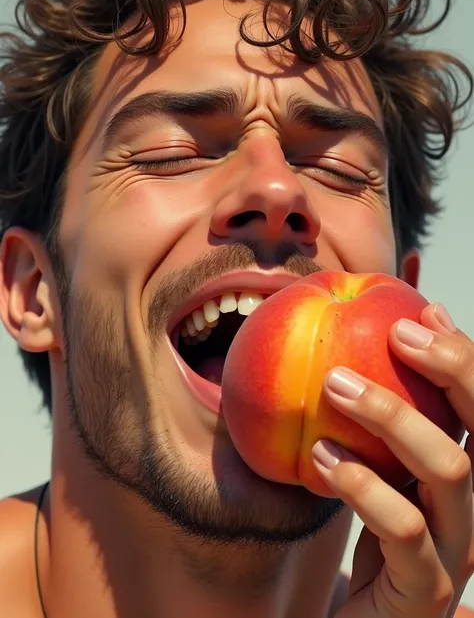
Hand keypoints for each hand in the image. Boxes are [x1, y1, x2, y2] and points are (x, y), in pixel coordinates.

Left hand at [312, 302, 473, 617]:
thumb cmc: (367, 533)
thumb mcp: (376, 467)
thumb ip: (376, 422)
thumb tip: (351, 349)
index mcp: (467, 474)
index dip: (465, 355)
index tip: (423, 310)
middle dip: (452, 369)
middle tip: (395, 332)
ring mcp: (459, 549)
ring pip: (451, 469)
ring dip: (393, 417)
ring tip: (335, 383)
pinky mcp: (428, 587)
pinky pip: (404, 528)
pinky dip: (363, 484)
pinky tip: (322, 456)